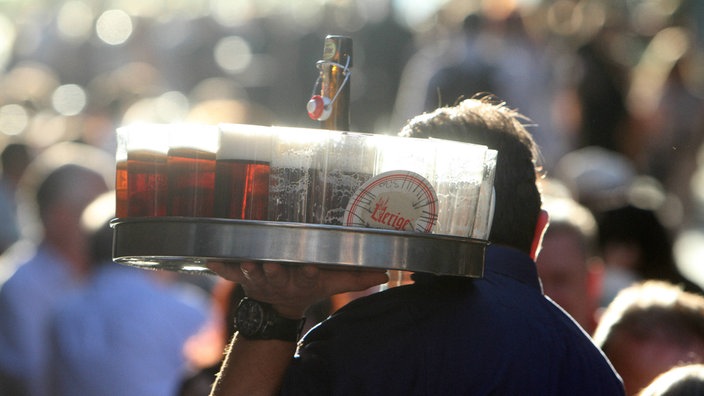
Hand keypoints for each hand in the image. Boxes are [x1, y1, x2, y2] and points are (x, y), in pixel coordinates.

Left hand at [207, 261, 387, 317]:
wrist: (279, 306)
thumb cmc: (308, 285)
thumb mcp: (332, 283)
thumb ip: (357, 278)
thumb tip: (387, 273)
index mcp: (302, 278)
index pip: (307, 275)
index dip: (307, 271)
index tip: (308, 265)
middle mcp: (280, 277)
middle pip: (278, 273)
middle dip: (274, 269)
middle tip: (272, 263)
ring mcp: (259, 277)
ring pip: (252, 272)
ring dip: (248, 268)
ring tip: (245, 260)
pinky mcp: (242, 275)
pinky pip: (227, 270)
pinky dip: (218, 266)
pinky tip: (208, 258)